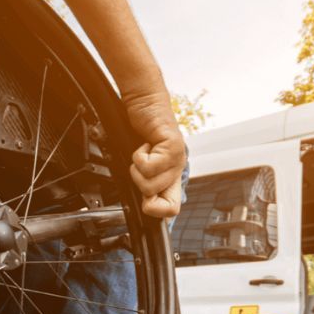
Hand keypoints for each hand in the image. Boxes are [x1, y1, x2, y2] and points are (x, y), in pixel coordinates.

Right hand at [122, 89, 184, 218]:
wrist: (144, 102)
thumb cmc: (140, 130)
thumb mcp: (141, 163)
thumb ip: (145, 182)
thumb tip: (144, 205)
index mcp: (170, 177)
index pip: (172, 210)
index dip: (154, 210)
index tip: (144, 197)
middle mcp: (177, 170)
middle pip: (155, 201)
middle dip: (139, 184)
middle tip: (141, 166)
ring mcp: (176, 159)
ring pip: (149, 185)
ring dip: (137, 168)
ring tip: (143, 153)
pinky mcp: (172, 146)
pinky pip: (149, 166)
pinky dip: (138, 155)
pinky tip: (144, 144)